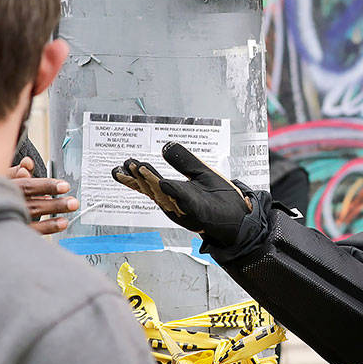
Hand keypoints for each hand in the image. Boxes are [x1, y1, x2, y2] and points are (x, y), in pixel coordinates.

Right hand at [7, 157, 77, 235]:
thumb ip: (13, 171)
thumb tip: (28, 165)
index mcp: (2, 187)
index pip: (27, 186)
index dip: (47, 186)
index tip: (64, 186)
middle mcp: (4, 203)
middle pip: (34, 204)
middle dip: (55, 203)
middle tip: (73, 202)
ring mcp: (4, 218)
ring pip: (32, 217)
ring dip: (53, 216)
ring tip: (69, 214)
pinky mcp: (6, 232)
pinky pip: (30, 231)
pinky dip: (47, 228)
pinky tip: (60, 223)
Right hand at [111, 143, 250, 243]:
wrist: (241, 216)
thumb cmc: (220, 198)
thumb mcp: (201, 173)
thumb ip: (183, 161)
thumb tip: (165, 146)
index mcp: (173, 193)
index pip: (149, 184)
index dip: (134, 177)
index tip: (122, 166)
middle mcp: (175, 203)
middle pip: (152, 190)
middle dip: (137, 179)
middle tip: (124, 166)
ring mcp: (186, 209)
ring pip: (165, 195)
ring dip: (151, 182)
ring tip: (140, 168)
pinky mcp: (200, 212)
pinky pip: (185, 202)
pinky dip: (175, 193)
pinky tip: (165, 183)